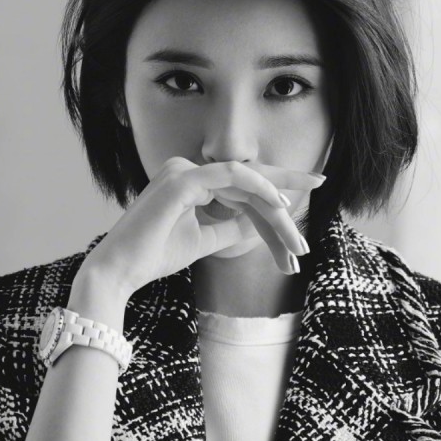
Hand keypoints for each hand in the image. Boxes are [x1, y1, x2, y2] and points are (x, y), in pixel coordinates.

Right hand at [81, 156, 324, 295]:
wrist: (120, 270)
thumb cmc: (154, 256)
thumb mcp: (203, 240)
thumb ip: (230, 227)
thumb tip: (259, 221)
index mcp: (187, 180)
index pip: (238, 182)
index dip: (272, 187)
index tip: (300, 195)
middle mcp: (184, 169)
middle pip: (246, 178)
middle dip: (285, 182)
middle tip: (320, 181)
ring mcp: (182, 171)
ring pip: (244, 183)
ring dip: (275, 207)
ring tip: (297, 235)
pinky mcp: (182, 180)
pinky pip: (231, 176)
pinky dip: (259, 188)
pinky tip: (281, 203)